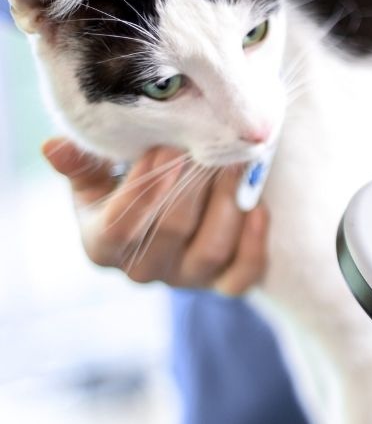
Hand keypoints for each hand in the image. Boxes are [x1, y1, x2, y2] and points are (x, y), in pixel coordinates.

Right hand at [42, 137, 267, 294]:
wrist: (173, 206)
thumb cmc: (131, 185)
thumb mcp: (101, 174)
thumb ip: (82, 163)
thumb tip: (53, 147)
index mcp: (103, 246)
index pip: (118, 228)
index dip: (143, 191)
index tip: (164, 150)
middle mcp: (144, 270)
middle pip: (171, 232)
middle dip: (193, 185)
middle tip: (209, 147)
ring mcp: (187, 280)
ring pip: (211, 251)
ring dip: (228, 204)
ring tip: (237, 164)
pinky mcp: (224, 284)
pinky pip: (243, 276)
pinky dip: (254, 243)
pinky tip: (259, 207)